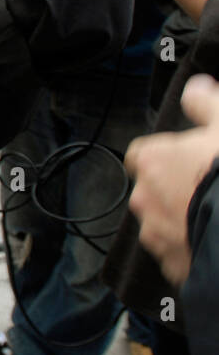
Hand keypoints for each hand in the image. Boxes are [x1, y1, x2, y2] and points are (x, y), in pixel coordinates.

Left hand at [126, 73, 218, 283]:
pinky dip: (194, 249)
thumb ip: (206, 104)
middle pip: (153, 191)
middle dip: (176, 189)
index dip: (165, 155)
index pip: (143, 154)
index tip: (185, 157)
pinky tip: (217, 240)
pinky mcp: (175, 267)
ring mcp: (158, 236)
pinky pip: (180, 255)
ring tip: (217, 216)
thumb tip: (196, 87)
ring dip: (182, 221)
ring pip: (164, 225)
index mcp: (152, 162)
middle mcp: (145, 199)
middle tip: (209, 188)